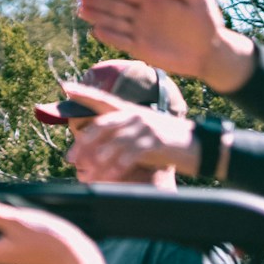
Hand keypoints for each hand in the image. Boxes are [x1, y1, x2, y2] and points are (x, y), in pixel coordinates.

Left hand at [68, 106, 198, 178]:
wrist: (197, 145)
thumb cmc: (165, 142)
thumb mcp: (141, 133)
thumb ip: (120, 136)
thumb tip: (94, 150)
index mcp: (130, 111)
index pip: (103, 99)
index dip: (85, 93)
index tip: (66, 86)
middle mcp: (136, 115)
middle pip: (103, 125)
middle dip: (83, 142)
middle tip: (69, 157)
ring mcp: (146, 127)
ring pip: (114, 141)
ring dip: (98, 158)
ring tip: (87, 172)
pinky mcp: (155, 141)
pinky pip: (131, 154)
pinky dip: (117, 166)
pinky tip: (108, 177)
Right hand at [76, 0, 254, 92]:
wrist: (210, 50)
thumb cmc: (208, 21)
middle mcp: (144, 14)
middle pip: (115, 5)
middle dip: (96, 0)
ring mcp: (141, 31)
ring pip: (114, 21)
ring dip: (97, 16)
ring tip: (80, 10)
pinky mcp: (142, 48)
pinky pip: (120, 41)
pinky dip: (108, 36)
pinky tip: (96, 30)